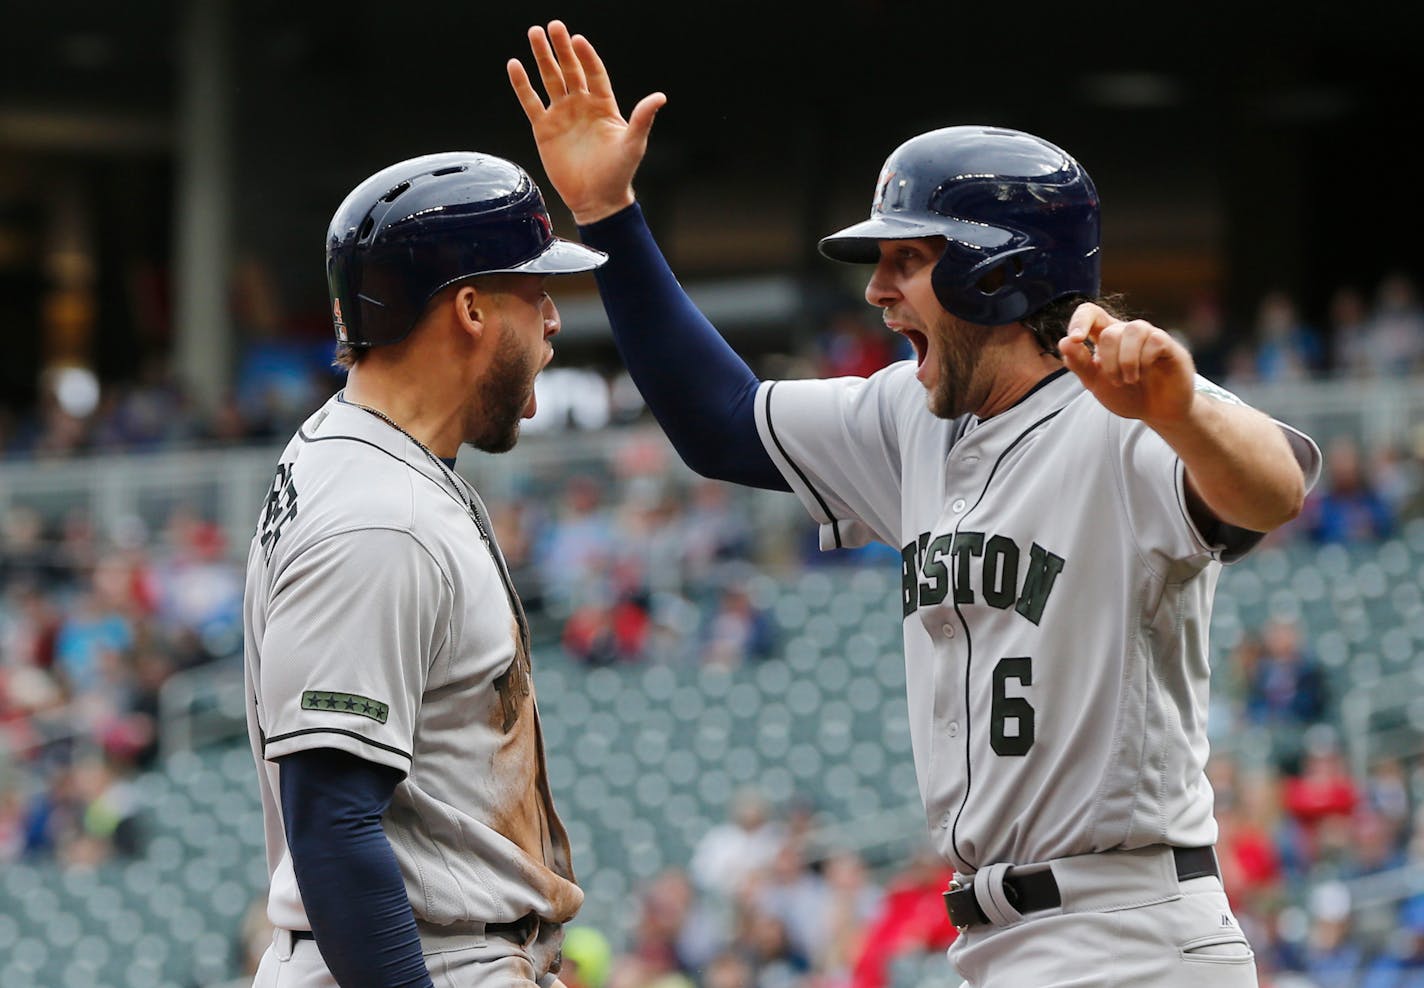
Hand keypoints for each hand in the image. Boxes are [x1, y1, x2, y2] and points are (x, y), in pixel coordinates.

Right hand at [508, 21, 666, 224]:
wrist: (597, 200)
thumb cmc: (618, 174)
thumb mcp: (633, 144)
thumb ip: (643, 118)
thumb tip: (660, 96)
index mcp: (603, 106)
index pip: (594, 73)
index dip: (586, 56)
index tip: (578, 40)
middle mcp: (582, 106)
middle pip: (570, 70)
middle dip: (561, 48)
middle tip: (553, 26)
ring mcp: (562, 115)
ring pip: (550, 80)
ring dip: (542, 57)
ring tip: (534, 34)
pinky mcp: (544, 129)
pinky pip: (531, 102)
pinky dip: (522, 84)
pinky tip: (515, 65)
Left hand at [1059, 302, 1195, 425]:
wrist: (1157, 413)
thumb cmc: (1126, 394)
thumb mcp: (1095, 382)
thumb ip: (1079, 363)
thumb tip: (1064, 342)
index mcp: (1105, 337)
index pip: (1090, 312)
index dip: (1080, 320)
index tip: (1076, 339)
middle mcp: (1127, 332)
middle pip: (1110, 333)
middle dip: (1109, 362)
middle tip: (1116, 382)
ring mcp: (1149, 336)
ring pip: (1133, 330)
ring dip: (1127, 361)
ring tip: (1131, 380)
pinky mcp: (1168, 344)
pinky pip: (1155, 340)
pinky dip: (1146, 360)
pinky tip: (1147, 372)